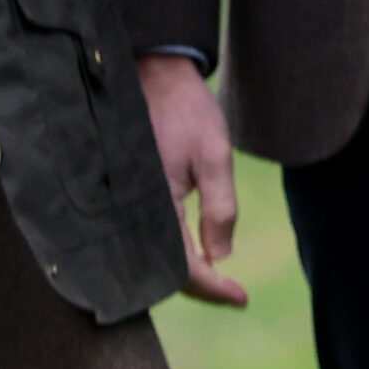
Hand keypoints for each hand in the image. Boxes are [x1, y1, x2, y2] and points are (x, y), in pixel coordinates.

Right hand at [136, 54, 246, 306]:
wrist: (153, 71)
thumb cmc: (186, 108)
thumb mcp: (216, 155)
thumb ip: (220, 207)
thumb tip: (220, 257)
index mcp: (155, 203)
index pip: (183, 268)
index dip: (214, 289)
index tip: (242, 298)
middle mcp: (133, 208)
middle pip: (163, 269)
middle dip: (198, 286)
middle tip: (232, 292)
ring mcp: (126, 200)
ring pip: (152, 254)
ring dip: (183, 270)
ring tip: (216, 275)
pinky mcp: (126, 191)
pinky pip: (145, 232)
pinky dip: (169, 249)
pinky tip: (191, 248)